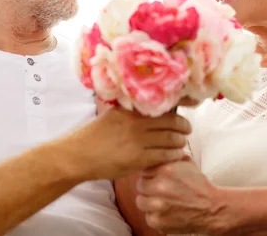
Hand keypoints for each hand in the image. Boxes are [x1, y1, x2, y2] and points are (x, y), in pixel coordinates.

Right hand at [59, 106, 190, 181]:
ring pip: (170, 139)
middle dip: (183, 126)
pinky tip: (177, 154)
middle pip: (170, 122)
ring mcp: (137, 141)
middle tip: (188, 129)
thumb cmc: (93, 136)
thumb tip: (148, 107)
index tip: (183, 112)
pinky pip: (163, 155)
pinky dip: (174, 154)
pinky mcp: (137, 159)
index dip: (176, 111)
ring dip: (180, 141)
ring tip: (182, 142)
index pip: (161, 107)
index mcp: (130, 111)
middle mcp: (136, 123)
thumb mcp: (112, 115)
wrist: (78, 156)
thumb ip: (130, 112)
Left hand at [136, 156, 223, 233]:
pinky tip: (166, 212)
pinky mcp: (157, 220)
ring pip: (140, 201)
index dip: (151, 174)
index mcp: (166, 169)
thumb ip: (170, 156)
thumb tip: (156, 150)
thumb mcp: (187, 163)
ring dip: (149, 201)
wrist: (211, 208)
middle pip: (140, 184)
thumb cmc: (198, 185)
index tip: (157, 178)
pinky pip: (147, 216)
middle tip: (160, 191)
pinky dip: (155, 215)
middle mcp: (160, 186)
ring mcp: (157, 205)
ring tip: (162, 202)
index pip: (144, 169)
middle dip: (148, 187)